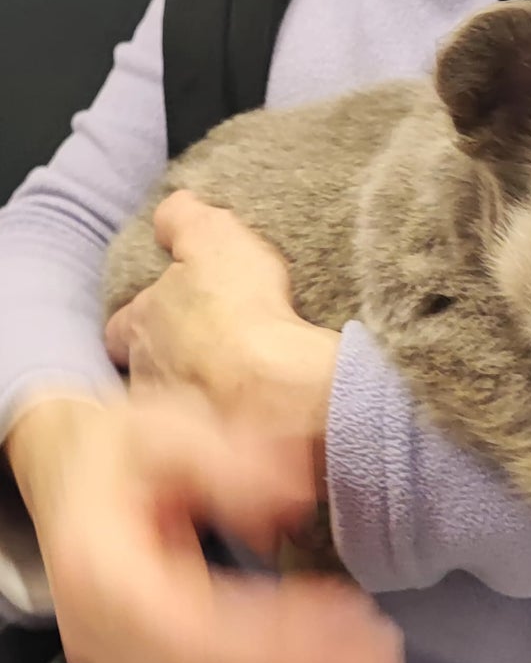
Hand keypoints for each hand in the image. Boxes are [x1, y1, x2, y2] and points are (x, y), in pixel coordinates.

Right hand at [4, 391, 405, 662]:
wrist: (73, 469)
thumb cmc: (122, 448)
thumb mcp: (171, 424)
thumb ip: (231, 457)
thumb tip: (292, 497)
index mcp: (103, 572)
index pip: (193, 637)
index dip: (280, 645)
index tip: (352, 622)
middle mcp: (104, 640)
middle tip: (380, 658)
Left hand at [104, 191, 338, 486]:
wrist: (277, 389)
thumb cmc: (241, 312)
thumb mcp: (214, 239)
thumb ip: (186, 220)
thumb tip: (173, 207)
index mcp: (141, 326)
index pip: (122, 326)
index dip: (140, 320)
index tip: (159, 316)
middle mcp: (148, 377)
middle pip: (150, 372)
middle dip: (172, 368)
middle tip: (208, 360)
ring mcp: (180, 422)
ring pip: (183, 411)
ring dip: (204, 403)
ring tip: (242, 394)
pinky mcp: (219, 454)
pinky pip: (224, 438)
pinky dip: (238, 429)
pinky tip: (265, 421)